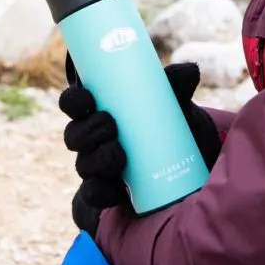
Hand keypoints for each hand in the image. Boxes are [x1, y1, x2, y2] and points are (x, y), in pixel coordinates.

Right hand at [59, 57, 221, 236]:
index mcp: (100, 111)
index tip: (88, 99)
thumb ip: (178, 85)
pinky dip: (98, 191)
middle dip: (88, 130)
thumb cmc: (170, 123)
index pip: (74, 103)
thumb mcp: (174, 103)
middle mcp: (92, 140)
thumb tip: (191, 69)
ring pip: (83, 164)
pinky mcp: (107, 193)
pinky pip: (92, 195)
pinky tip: (112, 188)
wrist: (185, 160)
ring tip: (120, 154)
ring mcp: (97, 167)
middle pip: (73, 135)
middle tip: (111, 124)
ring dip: (97, 158)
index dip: (74, 100)